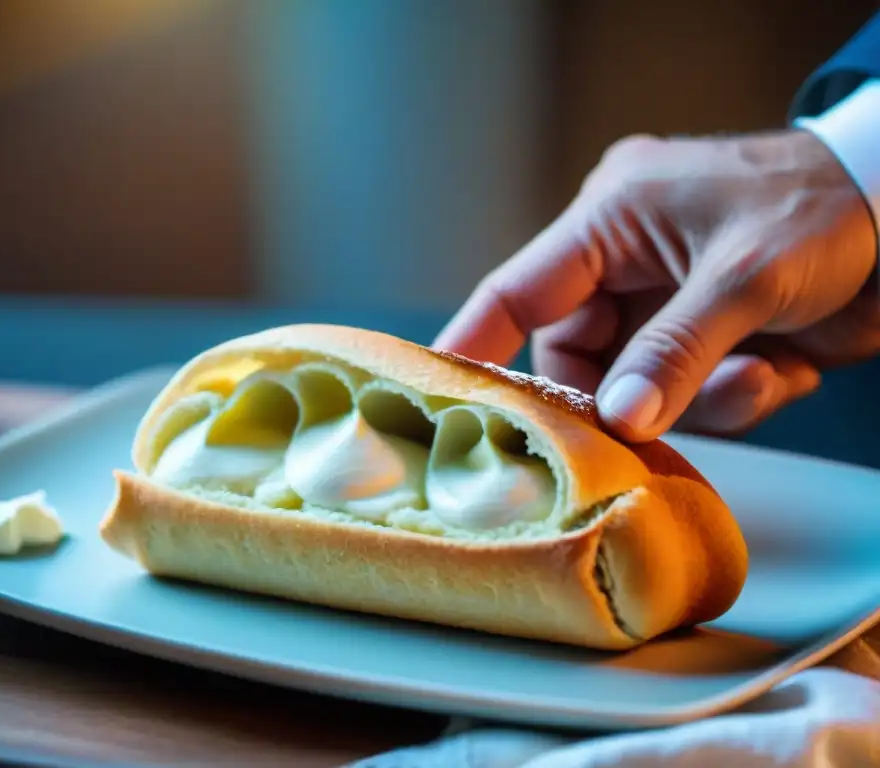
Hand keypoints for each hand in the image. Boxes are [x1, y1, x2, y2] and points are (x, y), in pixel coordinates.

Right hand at [435, 129, 878, 441]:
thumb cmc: (825, 207)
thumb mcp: (743, 278)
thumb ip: (673, 353)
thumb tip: (619, 421)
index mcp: (611, 220)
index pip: (517, 290)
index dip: (473, 345)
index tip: (434, 396)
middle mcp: (628, 264)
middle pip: (578, 357)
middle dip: (616, 397)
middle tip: (636, 430)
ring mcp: (668, 303)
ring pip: (638, 385)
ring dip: (694, 398)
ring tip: (755, 373)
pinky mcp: (708, 337)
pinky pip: (690, 391)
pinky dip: (733, 395)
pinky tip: (781, 367)